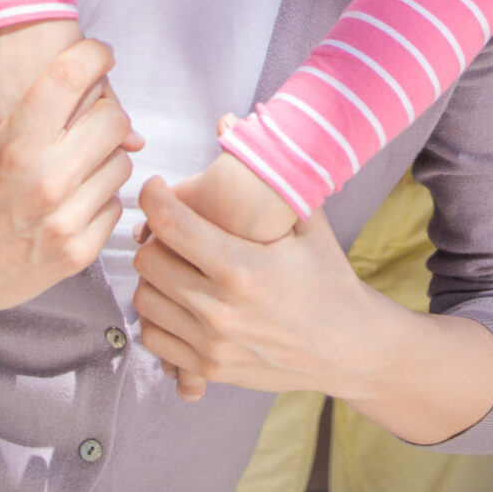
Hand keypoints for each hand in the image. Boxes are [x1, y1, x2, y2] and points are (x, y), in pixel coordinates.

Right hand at [0, 38, 141, 331]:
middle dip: (106, 111)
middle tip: (91, 116)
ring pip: (122, 162)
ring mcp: (66, 220)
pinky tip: (75, 199)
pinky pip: (116, 204)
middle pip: (114, 119)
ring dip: (105, 156)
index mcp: (13, 146)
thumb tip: (64, 77)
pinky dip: (101, 197)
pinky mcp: (79, 253)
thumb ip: (11, 107)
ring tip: (78, 163)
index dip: (94, 56)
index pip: (71, 78)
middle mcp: (46, 180)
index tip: (100, 55)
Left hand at [131, 178, 396, 402]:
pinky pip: (153, 338)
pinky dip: (157, 315)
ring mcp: (211, 344)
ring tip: (176, 263)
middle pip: (149, 262)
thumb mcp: (310, 226)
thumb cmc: (328, 281)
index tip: (155, 187)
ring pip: (144, 299)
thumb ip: (271, 177)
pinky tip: (180, 300)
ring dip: (153, 276)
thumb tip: (231, 122)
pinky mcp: (207, 369)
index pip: (173, 226)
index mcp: (244, 267)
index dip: (154, 198)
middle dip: (153, 238)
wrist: (347, 348)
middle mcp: (220, 309)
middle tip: (170, 228)